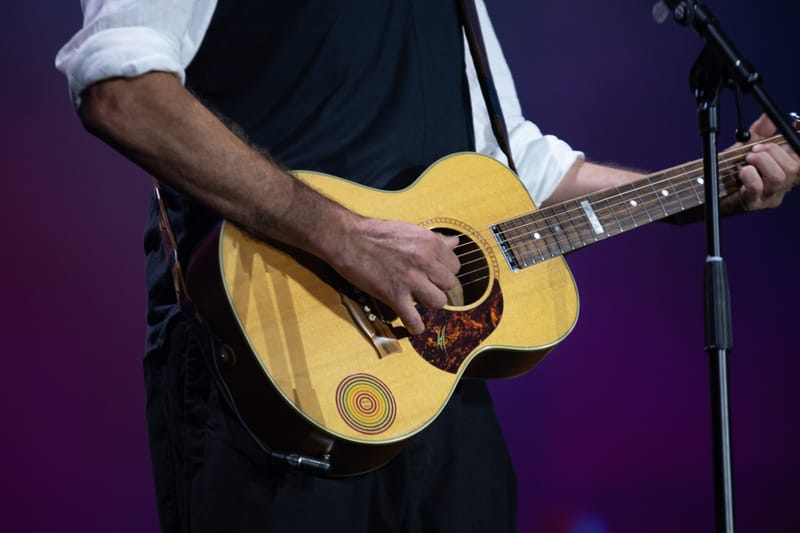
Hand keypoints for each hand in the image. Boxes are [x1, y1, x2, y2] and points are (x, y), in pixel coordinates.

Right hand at [328, 216, 459, 334]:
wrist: (347, 239)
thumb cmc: (376, 233)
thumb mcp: (410, 230)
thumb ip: (435, 240)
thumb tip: (455, 243)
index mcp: (429, 243)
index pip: (454, 266)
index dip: (444, 271)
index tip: (434, 273)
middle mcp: (424, 261)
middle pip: (449, 285)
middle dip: (438, 286)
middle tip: (424, 285)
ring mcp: (410, 280)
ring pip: (438, 302)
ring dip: (428, 303)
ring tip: (417, 300)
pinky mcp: (394, 296)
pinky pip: (414, 320)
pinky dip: (415, 326)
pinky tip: (413, 325)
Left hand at [727, 114, 799, 211]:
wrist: (708, 188)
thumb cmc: (729, 170)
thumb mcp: (747, 146)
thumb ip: (761, 131)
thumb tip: (769, 116)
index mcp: (785, 171)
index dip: (797, 142)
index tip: (791, 130)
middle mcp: (782, 186)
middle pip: (792, 168)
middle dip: (772, 152)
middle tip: (753, 151)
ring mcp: (768, 197)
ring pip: (778, 177)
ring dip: (760, 162)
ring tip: (746, 161)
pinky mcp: (753, 204)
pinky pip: (756, 187)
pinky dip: (748, 174)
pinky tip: (741, 172)